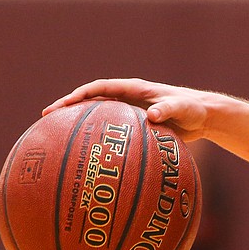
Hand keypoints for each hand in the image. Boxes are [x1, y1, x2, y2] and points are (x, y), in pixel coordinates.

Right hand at [42, 78, 212, 140]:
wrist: (203, 116)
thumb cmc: (193, 109)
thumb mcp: (183, 107)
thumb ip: (170, 109)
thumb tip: (152, 115)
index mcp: (134, 89)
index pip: (99, 88)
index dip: (79, 95)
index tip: (60, 106)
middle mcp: (127, 99)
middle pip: (91, 102)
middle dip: (68, 109)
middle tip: (45, 120)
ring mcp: (128, 113)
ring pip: (97, 118)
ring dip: (77, 126)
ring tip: (54, 140)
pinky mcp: (133, 128)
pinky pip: (110, 134)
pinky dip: (97, 142)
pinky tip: (86, 160)